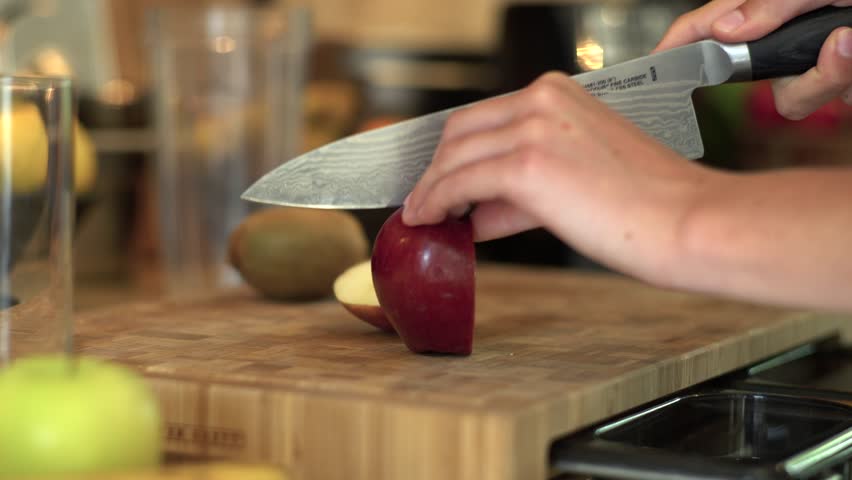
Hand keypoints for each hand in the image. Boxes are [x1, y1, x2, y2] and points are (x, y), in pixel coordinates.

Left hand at [402, 73, 719, 283]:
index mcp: (558, 93)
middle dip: (437, 168)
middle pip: (461, 130)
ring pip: (454, 156)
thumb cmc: (648, 204)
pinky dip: (434, 202)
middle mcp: (542, 100)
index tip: (440, 179)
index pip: (486, 117)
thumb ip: (522, 186)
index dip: (456, 152)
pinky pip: (458, 183)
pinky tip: (428, 220)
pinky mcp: (526, 165)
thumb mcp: (577, 175)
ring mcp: (533, 129)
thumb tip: (475, 209)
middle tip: (427, 202)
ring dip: (431, 189)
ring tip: (424, 216)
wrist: (687, 221)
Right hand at [654, 0, 851, 119]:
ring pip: (788, 98)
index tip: (652, 65)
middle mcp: (782, 36)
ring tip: (849, 40)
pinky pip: (820, 100)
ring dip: (824, 77)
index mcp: (768, 8)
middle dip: (786, 71)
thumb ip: (772, 3)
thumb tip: (725, 28)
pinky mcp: (831, 83)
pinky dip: (843, 78)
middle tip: (828, 42)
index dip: (678, 42)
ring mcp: (805, 63)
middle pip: (748, 72)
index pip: (709, 24)